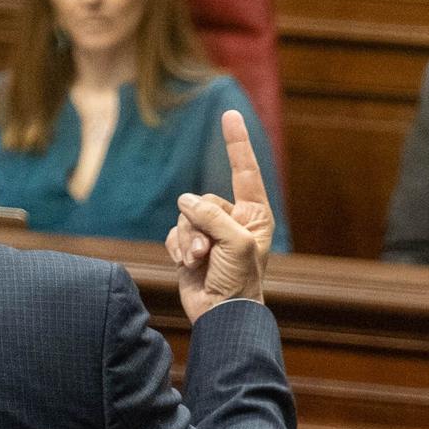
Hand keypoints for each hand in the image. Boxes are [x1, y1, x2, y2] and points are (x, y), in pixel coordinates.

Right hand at [166, 110, 273, 321]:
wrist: (222, 315)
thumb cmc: (240, 280)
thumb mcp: (234, 242)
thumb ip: (211, 214)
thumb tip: (185, 201)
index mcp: (254, 214)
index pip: (244, 171)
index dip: (237, 142)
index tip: (230, 114)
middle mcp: (233, 220)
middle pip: (203, 199)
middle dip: (199, 223)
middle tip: (207, 250)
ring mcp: (211, 233)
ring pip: (185, 215)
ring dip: (187, 239)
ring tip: (198, 260)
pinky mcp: (190, 246)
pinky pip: (174, 232)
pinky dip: (176, 246)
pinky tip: (185, 263)